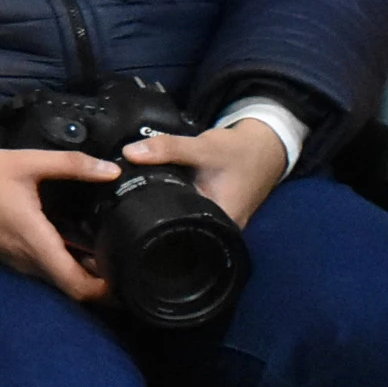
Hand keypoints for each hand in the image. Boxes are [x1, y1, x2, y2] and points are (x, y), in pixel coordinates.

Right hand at [0, 140, 116, 302]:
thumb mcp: (24, 162)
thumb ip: (70, 164)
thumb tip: (112, 170)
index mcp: (34, 241)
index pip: (77, 286)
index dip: (108, 291)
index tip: (132, 277)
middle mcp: (25, 260)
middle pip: (71, 286)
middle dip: (102, 281)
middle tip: (131, 260)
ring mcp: (13, 261)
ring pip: (56, 277)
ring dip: (82, 270)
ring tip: (109, 248)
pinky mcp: (5, 254)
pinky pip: (42, 266)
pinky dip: (63, 260)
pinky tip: (76, 238)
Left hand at [126, 118, 288, 228]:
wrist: (264, 147)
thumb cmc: (240, 151)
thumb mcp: (204, 147)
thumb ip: (168, 149)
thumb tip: (129, 153)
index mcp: (220, 226)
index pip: (178, 239)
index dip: (149, 230)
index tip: (125, 216)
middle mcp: (219, 232)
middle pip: (176, 234)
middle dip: (150, 219)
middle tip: (123, 205)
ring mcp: (215, 224)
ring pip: (179, 224)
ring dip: (159, 212)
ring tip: (133, 201)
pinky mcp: (210, 214)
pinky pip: (184, 214)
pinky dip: (170, 204)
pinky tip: (153, 195)